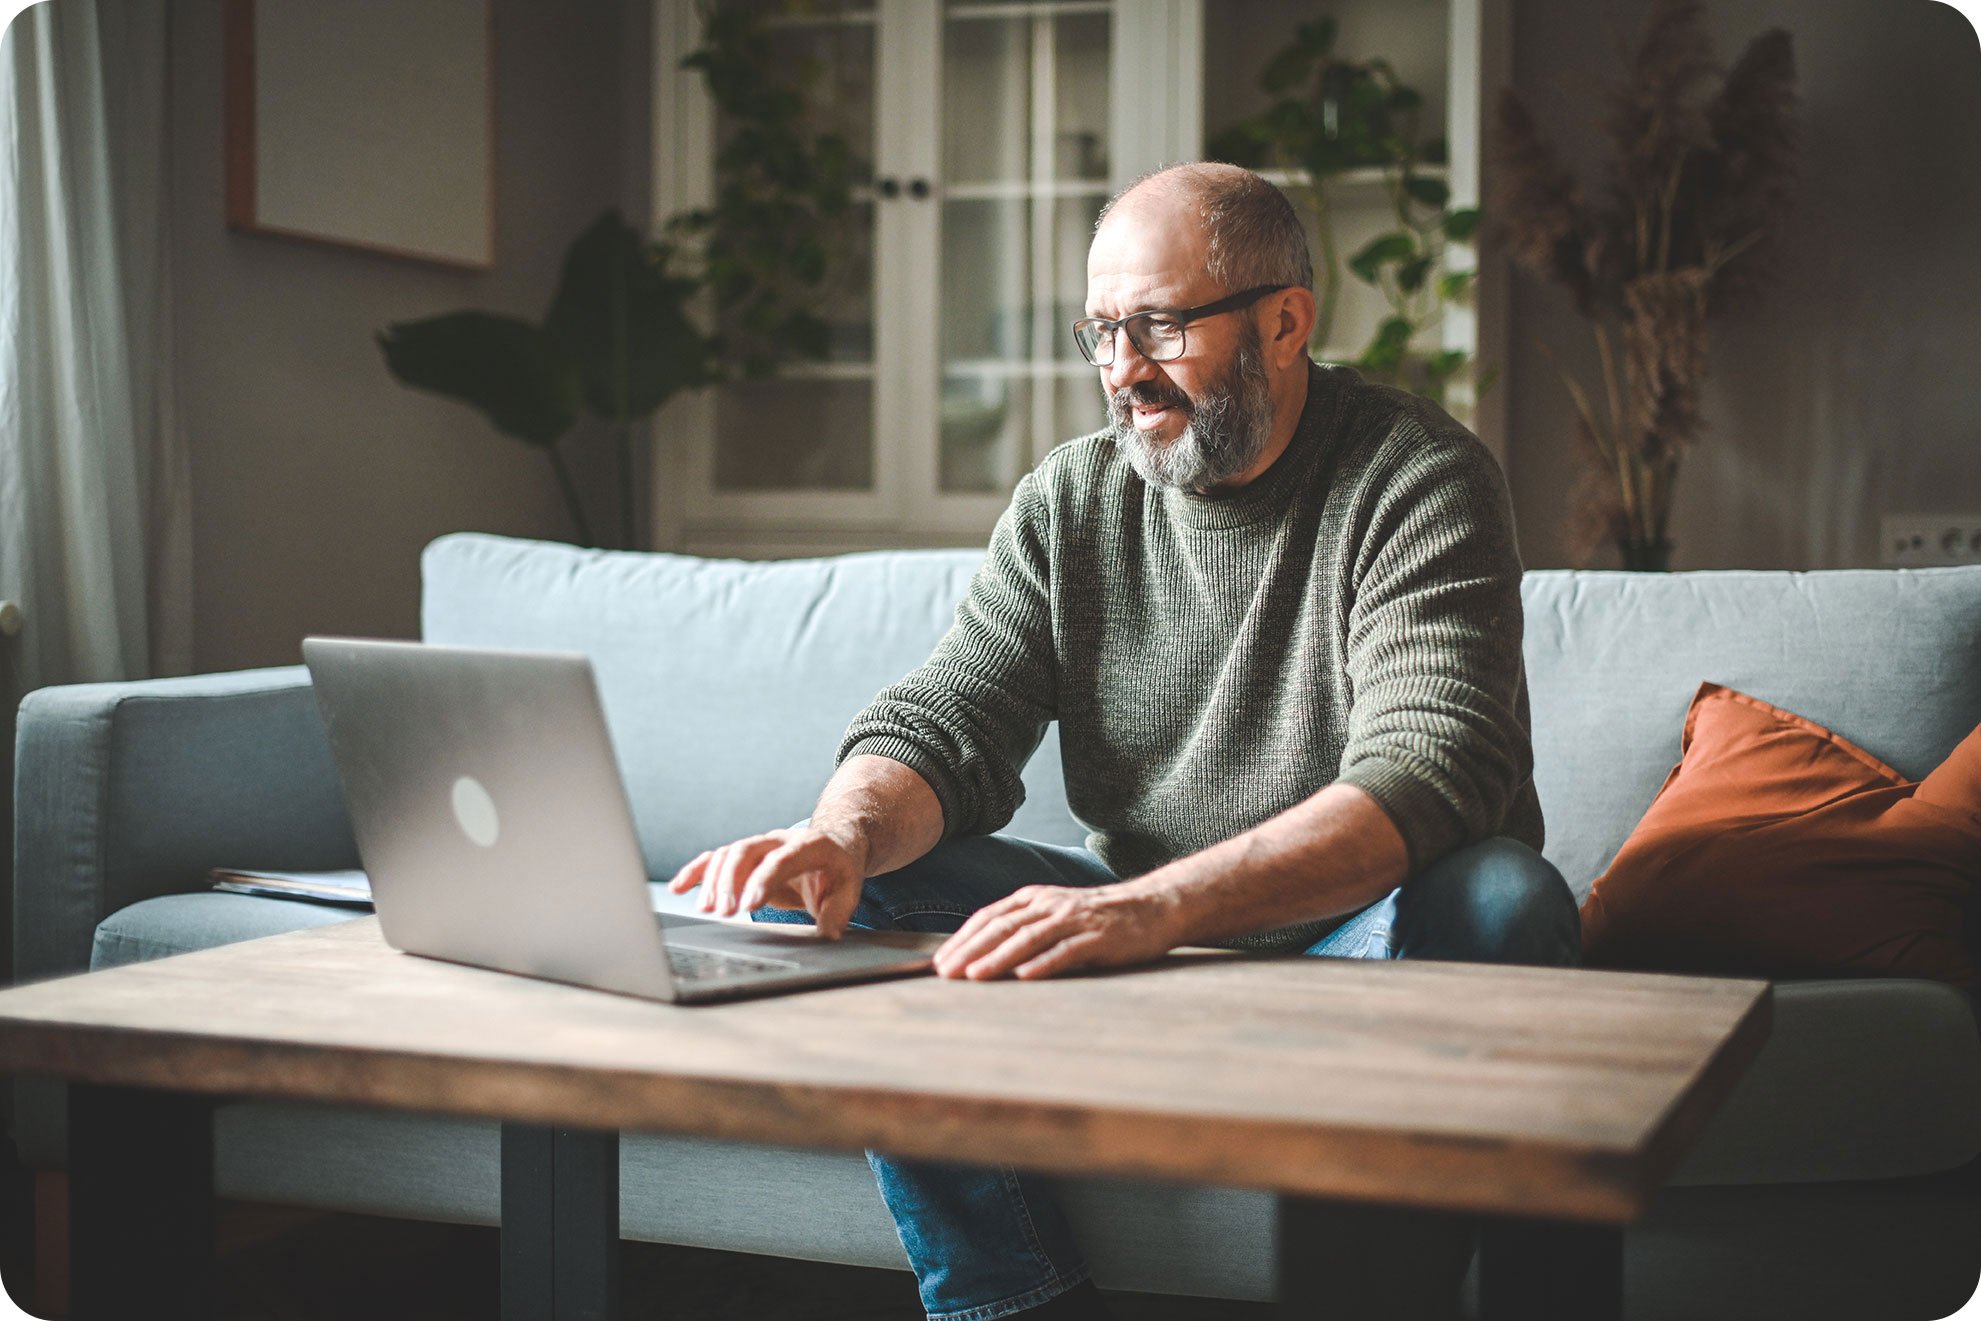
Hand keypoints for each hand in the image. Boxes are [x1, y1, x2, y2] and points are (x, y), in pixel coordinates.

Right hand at [666, 826, 867, 937]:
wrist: (835, 844)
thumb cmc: (840, 869)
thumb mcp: (850, 889)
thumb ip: (839, 912)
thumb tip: (827, 935)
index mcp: (810, 844)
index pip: (782, 859)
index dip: (763, 880)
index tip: (748, 906)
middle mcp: (779, 839)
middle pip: (746, 851)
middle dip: (730, 882)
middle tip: (722, 913)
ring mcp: (760, 845)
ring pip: (728, 855)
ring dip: (712, 882)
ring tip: (705, 911)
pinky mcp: (746, 856)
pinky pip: (716, 859)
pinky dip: (696, 872)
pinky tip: (678, 888)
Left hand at [932, 883, 1183, 980]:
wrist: (1152, 907)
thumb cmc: (1097, 919)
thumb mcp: (1055, 916)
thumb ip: (1025, 929)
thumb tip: (982, 957)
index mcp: (1035, 899)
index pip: (990, 917)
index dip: (963, 939)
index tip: (939, 962)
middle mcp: (1050, 905)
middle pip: (1003, 927)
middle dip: (970, 951)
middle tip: (945, 974)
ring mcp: (1075, 919)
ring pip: (1029, 938)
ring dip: (999, 958)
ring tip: (975, 976)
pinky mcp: (1099, 936)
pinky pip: (1067, 950)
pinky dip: (1044, 963)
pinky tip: (1025, 977)